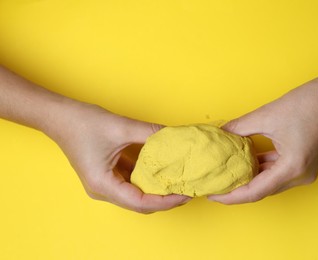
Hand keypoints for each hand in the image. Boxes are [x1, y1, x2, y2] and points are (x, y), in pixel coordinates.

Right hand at [47, 101, 190, 212]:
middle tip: (187, 190)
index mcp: (103, 185)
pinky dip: (147, 180)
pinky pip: (131, 183)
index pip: (141, 203)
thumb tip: (174, 137)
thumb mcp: (121, 127)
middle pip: (140, 204)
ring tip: (178, 182)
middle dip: (165, 199)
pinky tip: (163, 172)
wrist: (59, 116)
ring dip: (157, 190)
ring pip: (136, 195)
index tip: (185, 194)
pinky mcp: (107, 175)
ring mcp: (104, 184)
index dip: (166, 201)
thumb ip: (150, 133)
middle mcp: (102, 190)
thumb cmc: (82, 123)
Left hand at [208, 80, 317, 203]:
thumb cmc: (307, 103)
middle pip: (262, 190)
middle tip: (215, 184)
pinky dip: (261, 168)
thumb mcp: (266, 115)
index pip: (255, 192)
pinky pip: (277, 172)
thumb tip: (220, 134)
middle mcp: (300, 176)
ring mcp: (304, 171)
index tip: (212, 194)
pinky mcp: (303, 163)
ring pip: (269, 181)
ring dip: (248, 178)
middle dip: (237, 189)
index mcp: (292, 168)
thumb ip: (239, 128)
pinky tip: (244, 161)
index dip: (231, 196)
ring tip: (225, 175)